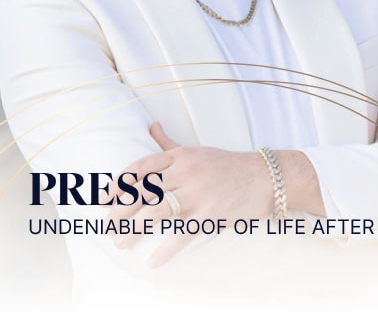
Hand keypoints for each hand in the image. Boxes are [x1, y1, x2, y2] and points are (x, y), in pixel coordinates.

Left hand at [105, 123, 271, 265]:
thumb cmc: (226, 165)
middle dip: (121, 210)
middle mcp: (186, 171)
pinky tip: (153, 261)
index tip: (103, 199)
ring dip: (134, 229)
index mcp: (180, 156)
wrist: (264, 177)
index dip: (119, 184)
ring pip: (158, 211)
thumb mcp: (196, 150)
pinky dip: (166, 250)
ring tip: (120, 242)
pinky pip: (183, 233)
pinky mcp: (212, 213)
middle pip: (144, 191)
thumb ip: (170, 143)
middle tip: (107, 226)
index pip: (141, 168)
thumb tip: (151, 125)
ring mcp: (199, 193)